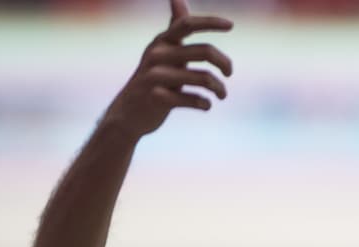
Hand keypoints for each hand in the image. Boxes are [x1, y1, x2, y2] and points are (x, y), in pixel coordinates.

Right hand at [101, 0, 233, 140]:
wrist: (128, 113)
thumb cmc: (153, 79)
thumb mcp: (163, 51)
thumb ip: (174, 28)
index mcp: (162, 41)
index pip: (187, 24)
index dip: (210, 22)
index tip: (231, 25)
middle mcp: (158, 55)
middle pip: (205, 51)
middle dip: (225, 63)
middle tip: (229, 73)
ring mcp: (156, 76)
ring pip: (204, 78)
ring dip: (219, 88)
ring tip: (221, 94)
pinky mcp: (158, 98)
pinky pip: (194, 99)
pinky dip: (205, 104)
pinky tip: (206, 105)